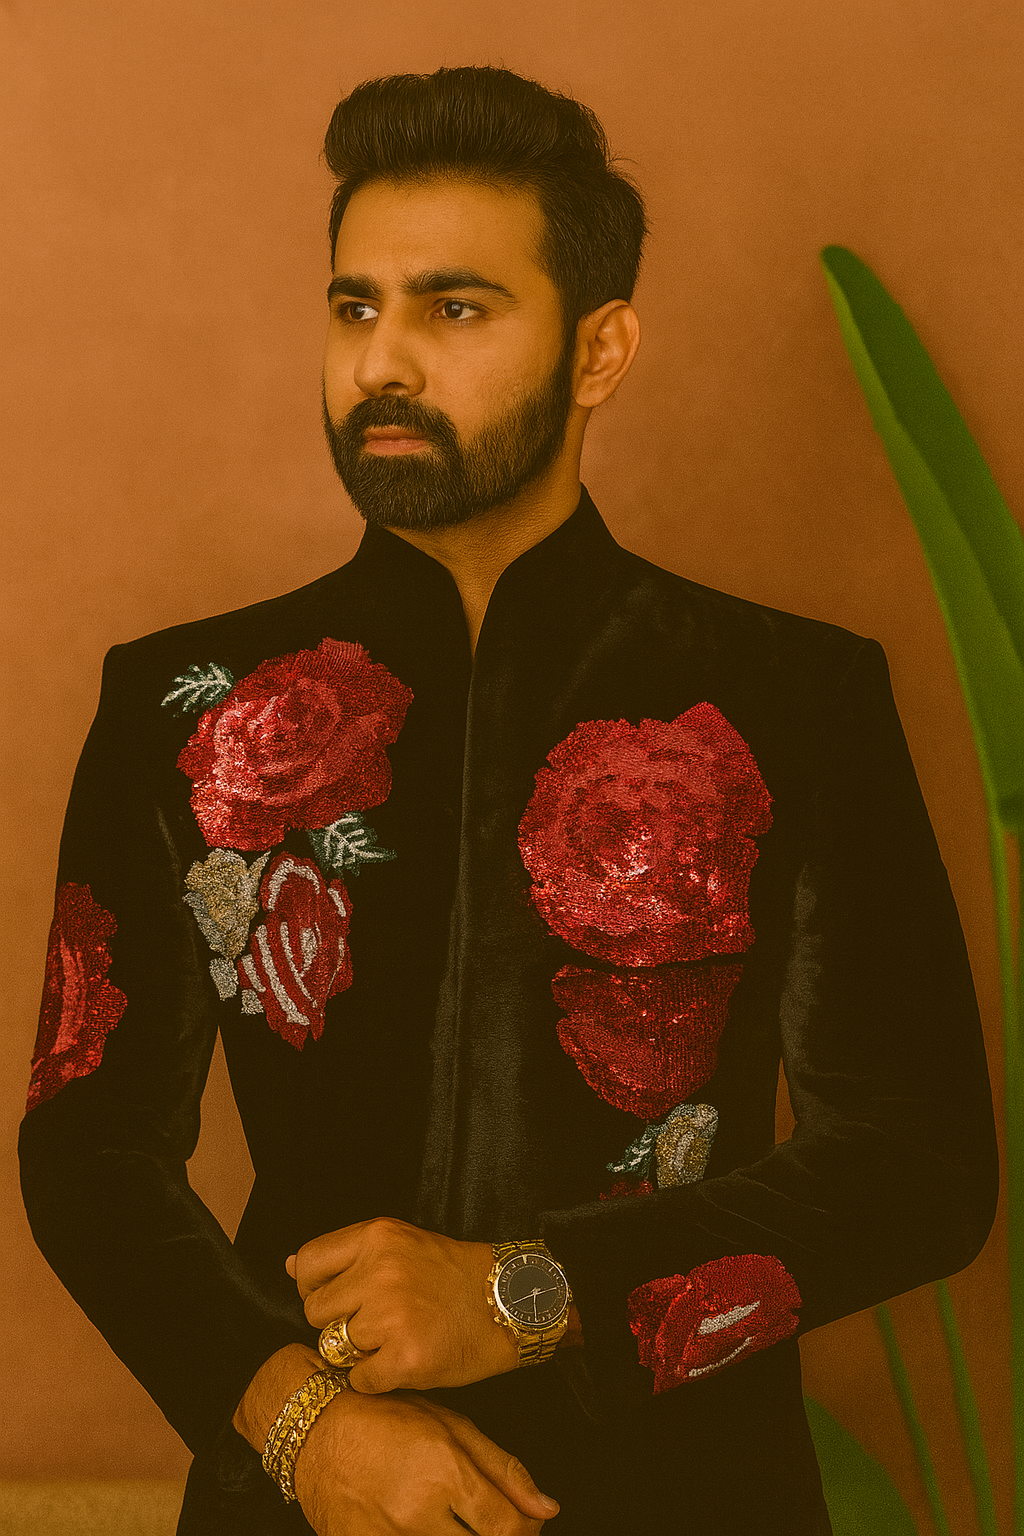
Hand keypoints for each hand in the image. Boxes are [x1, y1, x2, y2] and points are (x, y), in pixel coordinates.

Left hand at [288, 1217, 519, 1391]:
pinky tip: (403, 1361)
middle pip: (314, 1311)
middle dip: (337, 1322)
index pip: (308, 1263)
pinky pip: (359, 1380)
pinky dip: (376, 1379)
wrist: (508, 1302)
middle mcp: (380, 1272)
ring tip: (392, 1339)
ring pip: (334, 1347)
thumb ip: (346, 1254)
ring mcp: (392, 1316)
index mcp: (377, 1237)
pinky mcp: (406, 1358)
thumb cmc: (450, 1275)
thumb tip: (291, 1266)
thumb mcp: (399, 1243)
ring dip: (357, 1352)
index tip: (340, 1295)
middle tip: (374, 1321)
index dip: (316, 1286)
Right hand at [294, 1386, 558, 1534]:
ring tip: (456, 1521)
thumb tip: (546, 1508)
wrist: (314, 1429)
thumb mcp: (450, 1425)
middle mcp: (418, 1513)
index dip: (526, 1530)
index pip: (507, 1528)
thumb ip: (502, 1469)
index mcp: (444, 1472)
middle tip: (492, 1524)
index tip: (526, 1523)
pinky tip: (425, 1527)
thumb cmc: (382, 1417)